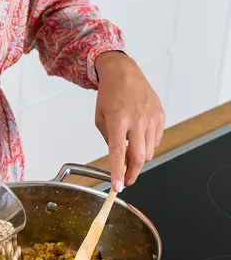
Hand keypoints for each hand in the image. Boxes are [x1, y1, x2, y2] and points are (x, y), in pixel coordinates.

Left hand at [94, 52, 164, 191]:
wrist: (124, 73)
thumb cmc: (109, 94)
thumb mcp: (100, 118)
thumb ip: (108, 139)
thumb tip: (118, 157)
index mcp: (118, 120)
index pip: (118, 153)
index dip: (117, 173)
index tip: (118, 186)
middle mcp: (137, 120)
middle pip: (139, 157)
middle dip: (132, 174)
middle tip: (126, 181)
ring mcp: (151, 117)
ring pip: (148, 151)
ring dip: (139, 160)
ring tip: (129, 155)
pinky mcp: (160, 115)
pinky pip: (155, 140)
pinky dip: (147, 146)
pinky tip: (138, 139)